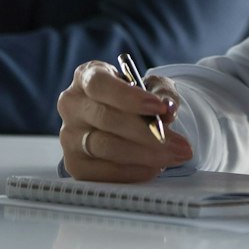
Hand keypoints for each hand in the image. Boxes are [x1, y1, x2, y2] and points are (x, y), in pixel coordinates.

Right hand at [56, 60, 190, 180]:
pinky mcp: (75, 164)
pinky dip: (134, 171)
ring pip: (106, 147)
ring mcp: (69, 136)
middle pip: (106, 119)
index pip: (100, 85)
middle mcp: (72, 105)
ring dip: (145, 155)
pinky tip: (155, 168)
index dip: (129, 97)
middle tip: (180, 143)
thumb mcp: (152, 88)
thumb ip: (163, 94)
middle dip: (146, 132)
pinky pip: (105, 172)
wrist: (124, 122)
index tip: (159, 108)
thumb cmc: (136, 100)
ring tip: (174, 156)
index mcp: (86, 76)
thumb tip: (169, 108)